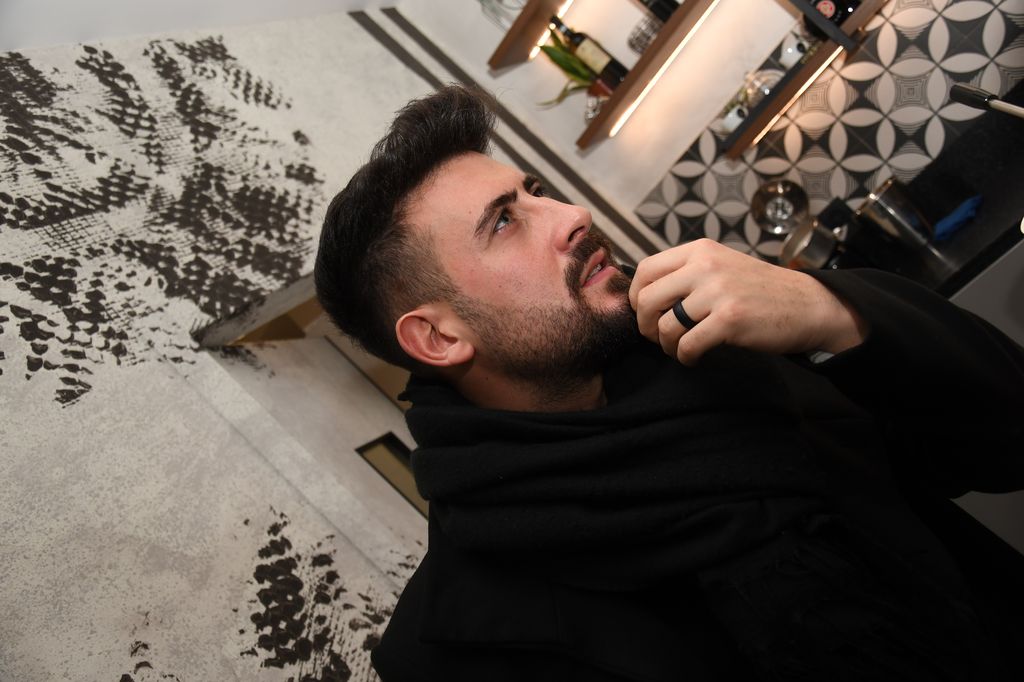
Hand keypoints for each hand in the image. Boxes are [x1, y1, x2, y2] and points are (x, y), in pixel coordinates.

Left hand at [628, 239, 867, 364]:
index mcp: (700, 251)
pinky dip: (685, 357)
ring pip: (665, 326)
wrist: (808, 305)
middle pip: (648, 299)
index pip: (646, 270)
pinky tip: (694, 358)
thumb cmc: (761, 290)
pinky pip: (687, 345)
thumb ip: (687, 273)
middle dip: (646, 326)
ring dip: (666, 345)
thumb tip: (645, 294)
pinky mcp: (730, 319)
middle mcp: (705, 266)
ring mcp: (718, 292)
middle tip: (658, 338)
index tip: (646, 313)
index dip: (637, 297)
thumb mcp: (721, 266)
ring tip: (679, 349)